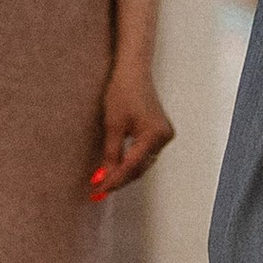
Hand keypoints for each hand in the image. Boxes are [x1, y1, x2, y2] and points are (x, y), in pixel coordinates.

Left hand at [90, 65, 174, 199]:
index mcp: (153, 135)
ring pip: (143, 163)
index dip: (113, 180)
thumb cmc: (123, 91)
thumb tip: (104, 177)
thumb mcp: (113, 125)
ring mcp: (164, 135)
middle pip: (139, 168)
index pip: (131, 166)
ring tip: (105, 180)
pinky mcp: (160, 132)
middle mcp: (163, 137)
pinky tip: (118, 167)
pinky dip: (132, 162)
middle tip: (98, 189)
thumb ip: (111, 154)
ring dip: (125, 172)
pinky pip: (145, 154)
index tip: (98, 190)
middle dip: (119, 179)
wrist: (133, 71)